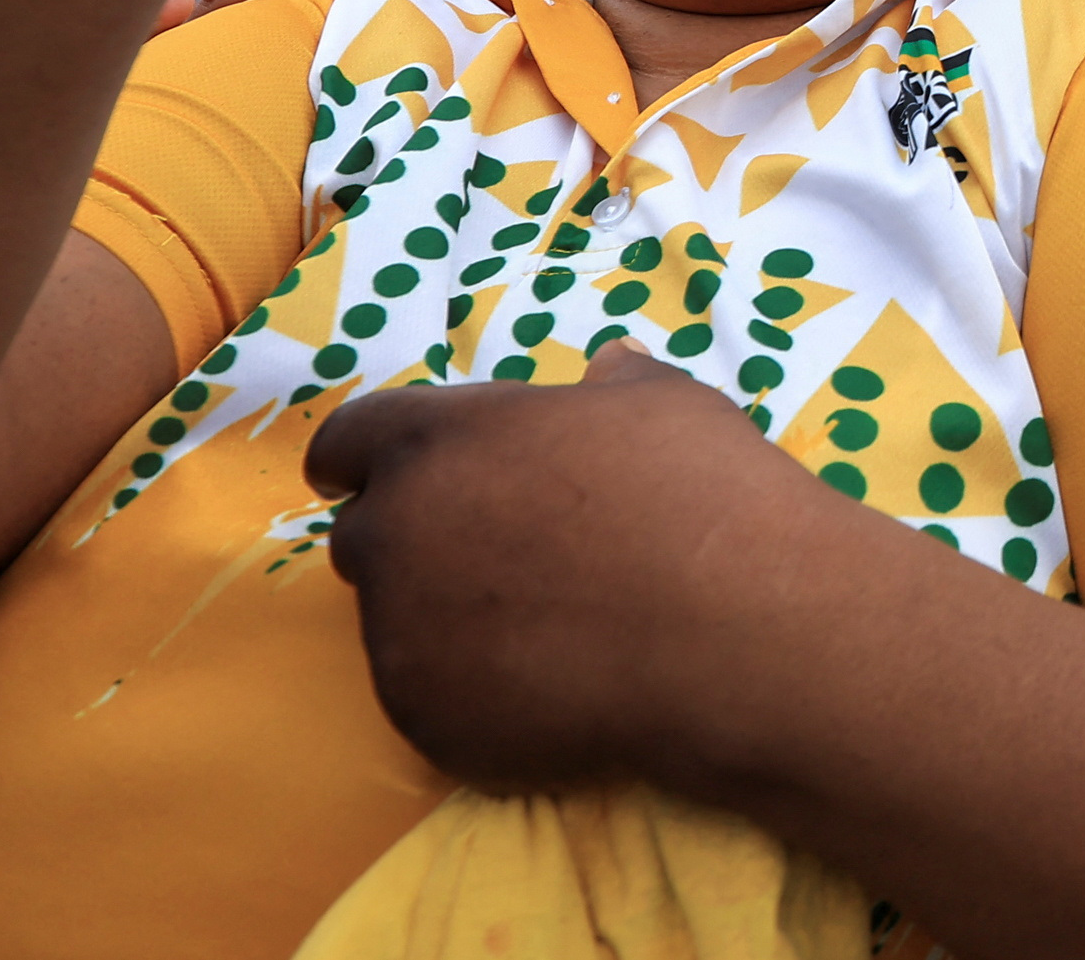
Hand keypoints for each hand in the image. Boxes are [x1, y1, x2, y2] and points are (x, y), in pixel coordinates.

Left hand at [305, 342, 829, 797]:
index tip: (388, 479)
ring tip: (549, 631)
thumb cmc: (702, 497)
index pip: (346, 442)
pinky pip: (434, 701)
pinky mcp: (425, 721)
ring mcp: (402, 636)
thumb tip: (612, 363)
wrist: (739, 637)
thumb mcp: (665, 406)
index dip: (365, 460)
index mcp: (437, 442)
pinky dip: (478, 696)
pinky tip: (558, 687)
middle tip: (504, 562)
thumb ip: (613, 385)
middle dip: (416, 545)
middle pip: (365, 537)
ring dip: (449, 624)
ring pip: (398, 626)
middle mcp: (395, 534)